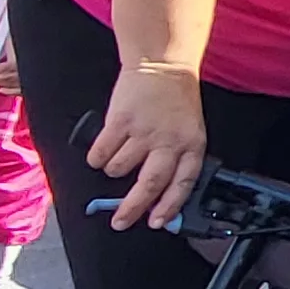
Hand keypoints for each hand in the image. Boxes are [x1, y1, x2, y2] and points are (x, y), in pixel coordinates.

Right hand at [88, 62, 213, 229]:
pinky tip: (102, 151)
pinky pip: (102, 153)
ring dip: (113, 171)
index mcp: (191, 145)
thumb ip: (177, 160)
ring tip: (116, 161)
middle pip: (150, 185)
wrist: (163, 65)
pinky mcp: (120, 121)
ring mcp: (144, 131)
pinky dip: (98, 158)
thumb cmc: (176, 101)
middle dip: (132, 208)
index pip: (182, 184)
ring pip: (120, 169)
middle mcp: (169, 141)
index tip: (156, 222)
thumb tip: (158, 197)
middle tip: (120, 221)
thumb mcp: (189, 132)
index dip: (168, 207)